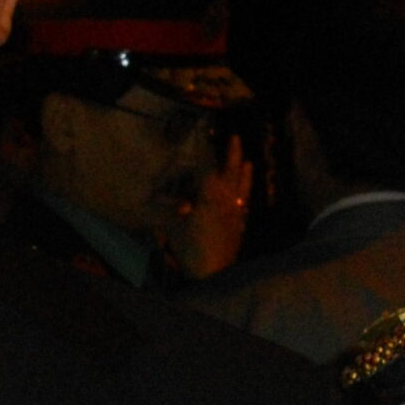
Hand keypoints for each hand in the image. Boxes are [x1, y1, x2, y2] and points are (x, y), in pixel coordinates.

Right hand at [172, 135, 252, 280]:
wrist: (214, 274)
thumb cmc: (191, 248)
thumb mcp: (171, 226)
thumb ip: (166, 209)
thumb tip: (156, 195)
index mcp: (209, 194)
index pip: (205, 164)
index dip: (203, 146)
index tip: (203, 130)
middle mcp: (226, 198)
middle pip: (230, 171)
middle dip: (231, 153)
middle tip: (235, 137)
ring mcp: (235, 212)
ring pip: (241, 186)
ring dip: (243, 173)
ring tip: (248, 161)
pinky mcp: (239, 226)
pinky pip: (244, 204)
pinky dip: (245, 194)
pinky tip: (244, 195)